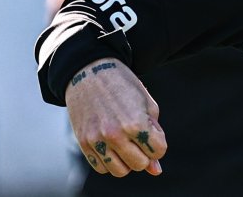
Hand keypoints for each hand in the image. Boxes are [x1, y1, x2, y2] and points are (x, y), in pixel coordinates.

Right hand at [64, 59, 166, 176]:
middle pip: (140, 164)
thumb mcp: (147, 105)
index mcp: (135, 123)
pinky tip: (111, 144)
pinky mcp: (84, 143)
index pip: (158, 151)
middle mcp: (115, 135)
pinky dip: (109, 160)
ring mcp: (97, 140)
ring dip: (127, 160)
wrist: (89, 71)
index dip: (158, 141)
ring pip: (120, 171)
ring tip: (125, 142)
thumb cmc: (124, 86)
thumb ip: (155, 136)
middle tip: (138, 136)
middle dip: (144, 153)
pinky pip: (101, 167)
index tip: (151, 129)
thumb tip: (156, 170)